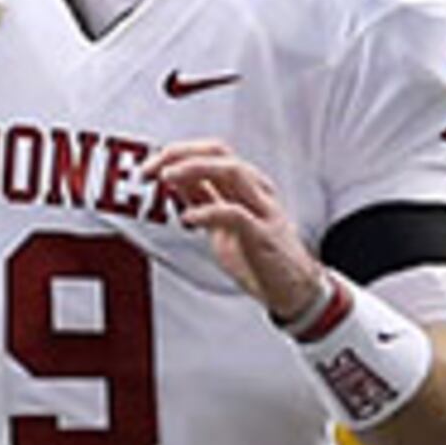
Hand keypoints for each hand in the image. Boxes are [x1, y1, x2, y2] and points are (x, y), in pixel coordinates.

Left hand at [152, 141, 327, 322]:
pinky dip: (208, 211)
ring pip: (232, 171)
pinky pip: (235, 213)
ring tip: (167, 178)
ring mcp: (262, 210)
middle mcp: (256, 191)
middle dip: (182, 153)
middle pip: (220, 153)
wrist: (295, 291)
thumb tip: (175, 180)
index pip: (211, 153)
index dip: (177, 153)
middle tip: (154, 167)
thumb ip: (204, 200)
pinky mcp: (264, 235)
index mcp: (246, 186)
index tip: (150, 166)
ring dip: (194, 169)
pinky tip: (190, 218)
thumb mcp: (223, 225)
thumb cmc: (261, 259)